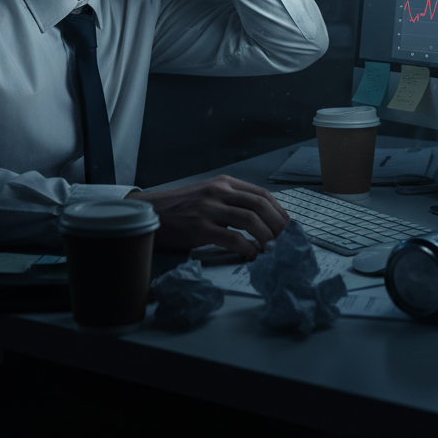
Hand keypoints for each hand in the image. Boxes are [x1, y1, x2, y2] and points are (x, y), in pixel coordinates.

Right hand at [127, 175, 289, 258]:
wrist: (150, 212)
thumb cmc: (180, 207)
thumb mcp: (208, 195)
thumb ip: (231, 201)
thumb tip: (259, 220)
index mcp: (224, 183)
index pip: (261, 193)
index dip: (279, 210)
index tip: (288, 226)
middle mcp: (219, 191)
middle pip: (260, 204)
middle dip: (278, 224)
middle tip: (286, 240)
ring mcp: (209, 208)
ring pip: (250, 219)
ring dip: (267, 236)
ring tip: (273, 249)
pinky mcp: (200, 227)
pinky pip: (232, 237)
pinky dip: (247, 247)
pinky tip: (252, 254)